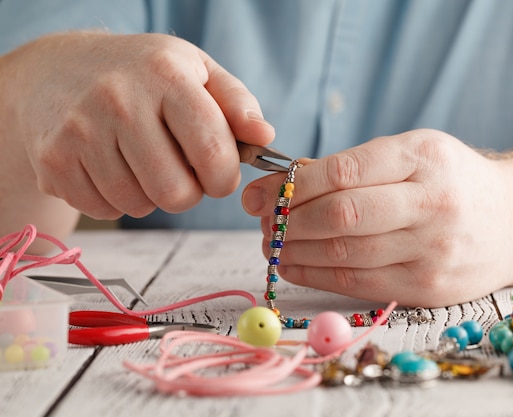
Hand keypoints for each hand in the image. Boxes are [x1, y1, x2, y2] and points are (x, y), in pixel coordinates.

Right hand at [6, 32, 273, 218]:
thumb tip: (264, 137)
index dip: (224, 178)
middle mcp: (119, 100)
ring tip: (144, 164)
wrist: (55, 70)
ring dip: (151, 196)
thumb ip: (237, 103)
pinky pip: (104, 210)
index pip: (213, 153)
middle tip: (181, 172)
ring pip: (139, 206)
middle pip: (176, 193)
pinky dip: (117, 200)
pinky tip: (113, 169)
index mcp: (166, 75)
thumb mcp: (195, 70)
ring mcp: (80, 131)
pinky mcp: (54, 160)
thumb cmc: (141, 74)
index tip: (218, 173)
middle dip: (190, 193)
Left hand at [242, 130, 512, 306]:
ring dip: (294, 250)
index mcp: (424, 157)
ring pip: (345, 253)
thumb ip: (357, 166)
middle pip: (340, 215)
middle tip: (261, 221)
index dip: (290, 186)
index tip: (258, 193)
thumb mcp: (415, 154)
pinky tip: (294, 264)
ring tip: (271, 243)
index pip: (342, 172)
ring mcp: (433, 250)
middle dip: (286, 220)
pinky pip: (358, 282)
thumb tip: (285, 182)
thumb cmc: (454, 182)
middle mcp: (432, 203)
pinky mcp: (428, 288)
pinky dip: (316, 273)